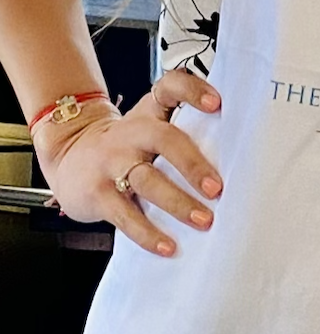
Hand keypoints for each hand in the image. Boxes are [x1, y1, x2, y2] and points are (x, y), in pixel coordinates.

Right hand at [36, 68, 223, 256]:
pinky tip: (168, 246)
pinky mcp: (97, 193)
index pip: (170, 87)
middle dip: (193, 164)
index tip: (217, 104)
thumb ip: (184, 134)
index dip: (193, 91)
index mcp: (148, 113)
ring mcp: (111, 162)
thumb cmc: (125, 145)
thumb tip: (239, 160)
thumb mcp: (148, 128)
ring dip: (178, 203)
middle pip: (164, 139)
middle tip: (217, 189)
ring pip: (147, 180)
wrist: (66, 156)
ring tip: (204, 220)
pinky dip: (147, 233)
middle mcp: (130, 133)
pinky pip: (125, 215)